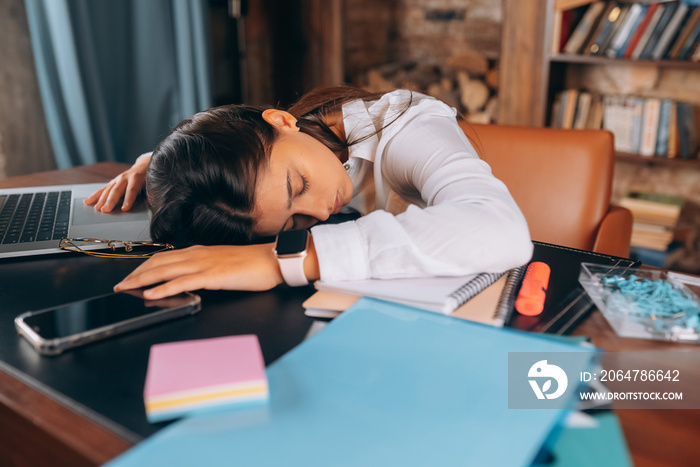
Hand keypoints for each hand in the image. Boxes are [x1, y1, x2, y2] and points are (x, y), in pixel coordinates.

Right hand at [84, 153, 150, 211]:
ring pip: (107, 190)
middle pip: (116, 191)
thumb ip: (152, 191)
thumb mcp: (153, 182)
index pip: (132, 190)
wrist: (144, 165)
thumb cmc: (149, 176)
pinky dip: (95, 196)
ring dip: (101, 200)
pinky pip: (102, 189)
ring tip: (97, 208)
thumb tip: (154, 201)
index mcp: (136, 177)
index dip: (128, 200)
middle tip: (105, 210)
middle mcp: (125, 177)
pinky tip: (87, 201)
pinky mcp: (112, 182)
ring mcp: (117, 180)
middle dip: (110, 201)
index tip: (125, 209)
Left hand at [113, 244, 283, 298]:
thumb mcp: (224, 264)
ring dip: (142, 280)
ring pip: (165, 271)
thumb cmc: (254, 264)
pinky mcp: (212, 276)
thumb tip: (191, 279)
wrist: (273, 260)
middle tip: (119, 285)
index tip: (131, 276)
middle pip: (158, 263)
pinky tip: (151, 294)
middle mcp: (198, 255)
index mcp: (200, 252)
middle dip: (136, 274)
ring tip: (126, 289)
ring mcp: (204, 264)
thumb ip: (206, 268)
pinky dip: (163, 288)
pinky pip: (182, 282)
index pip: (164, 257)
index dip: (144, 266)